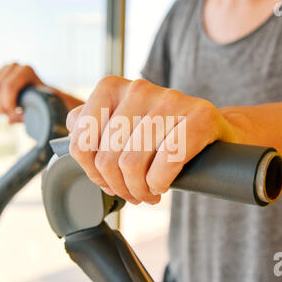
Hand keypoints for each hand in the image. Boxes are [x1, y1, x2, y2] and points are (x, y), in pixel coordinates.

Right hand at [0, 63, 43, 122]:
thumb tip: (11, 120)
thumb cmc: (43, 102)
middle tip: (8, 115)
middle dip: (0, 105)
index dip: (7, 104)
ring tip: (3, 111)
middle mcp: (14, 66)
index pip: (9, 87)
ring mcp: (3, 69)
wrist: (39, 97)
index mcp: (26, 71)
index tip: (16, 113)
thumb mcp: (42, 106)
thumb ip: (31, 112)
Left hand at [66, 76, 240, 204]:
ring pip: (133, 164)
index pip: (81, 142)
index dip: (92, 172)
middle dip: (118, 187)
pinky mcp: (199, 116)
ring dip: (138, 190)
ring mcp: (170, 99)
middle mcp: (137, 88)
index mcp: (111, 88)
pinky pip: (165, 164)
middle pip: (107, 158)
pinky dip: (160, 183)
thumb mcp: (121, 123)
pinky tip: (162, 185)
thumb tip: (71, 126)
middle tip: (131, 194)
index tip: (107, 181)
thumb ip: (92, 122)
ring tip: (146, 193)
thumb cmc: (159, 132)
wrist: (209, 129)